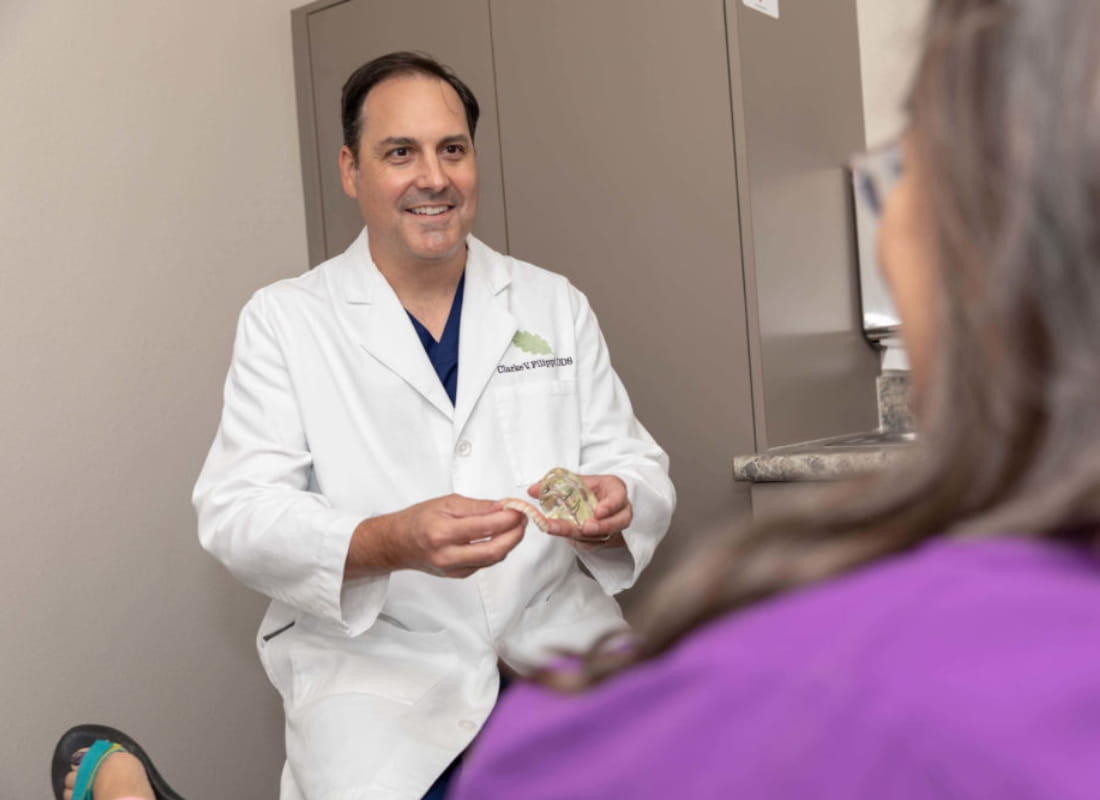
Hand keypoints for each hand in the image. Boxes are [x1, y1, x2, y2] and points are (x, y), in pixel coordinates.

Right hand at [348, 495, 525, 578]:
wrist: (397, 543)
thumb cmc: (418, 519)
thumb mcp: (446, 503)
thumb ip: (478, 507)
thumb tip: (505, 507)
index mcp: (442, 532)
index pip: (484, 527)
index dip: (507, 519)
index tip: (519, 509)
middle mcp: (447, 554)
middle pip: (493, 551)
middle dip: (515, 535)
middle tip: (523, 520)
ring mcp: (453, 569)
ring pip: (492, 559)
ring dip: (509, 543)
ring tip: (515, 526)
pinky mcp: (458, 575)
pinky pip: (484, 564)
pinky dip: (496, 550)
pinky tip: (500, 537)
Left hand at [527, 474, 630, 550]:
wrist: (597, 502)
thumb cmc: (590, 489)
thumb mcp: (576, 481)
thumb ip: (555, 485)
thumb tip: (532, 489)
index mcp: (615, 490)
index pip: (619, 497)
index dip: (611, 505)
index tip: (598, 511)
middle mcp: (620, 510)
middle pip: (617, 521)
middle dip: (602, 526)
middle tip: (585, 528)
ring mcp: (615, 526)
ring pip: (606, 535)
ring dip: (586, 537)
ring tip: (566, 534)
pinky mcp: (606, 539)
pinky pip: (596, 544)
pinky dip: (581, 543)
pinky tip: (566, 537)